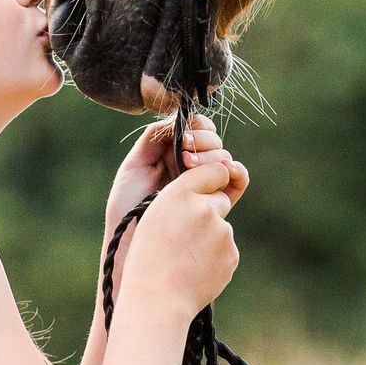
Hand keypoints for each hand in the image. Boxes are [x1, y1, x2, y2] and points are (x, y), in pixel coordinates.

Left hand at [105, 113, 248, 236]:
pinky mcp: (218, 203)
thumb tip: (177, 120)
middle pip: (213, 141)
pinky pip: (238, 182)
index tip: (182, 139)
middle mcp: (191, 168)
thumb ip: (154, 139)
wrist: (132, 244)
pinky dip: (238, 172)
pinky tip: (228, 171)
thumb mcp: (134, 167)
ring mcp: (205, 184)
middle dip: (202, 142)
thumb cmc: (126, 209)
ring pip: (224, 158)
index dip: (194, 128)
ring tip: (192, 169)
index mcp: (172, 155)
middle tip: (184, 156)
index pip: (196, 129)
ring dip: (213, 157)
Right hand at [122, 156, 239, 317]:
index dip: (210, 180)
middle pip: (220, 199)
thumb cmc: (148, 257)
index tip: (206, 187)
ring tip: (185, 257)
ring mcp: (221, 232)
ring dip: (210, 238)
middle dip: (209, 211)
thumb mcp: (154, 216)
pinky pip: (226, 249)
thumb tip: (214, 191)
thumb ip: (184, 198)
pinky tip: (195, 269)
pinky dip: (214, 257)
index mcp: (179, 194)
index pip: (213, 170)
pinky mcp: (231, 254)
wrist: (157, 299)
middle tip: (185, 234)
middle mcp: (204, 208)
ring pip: (222, 227)